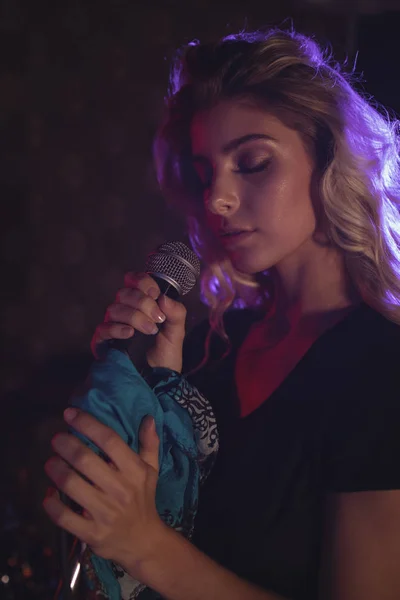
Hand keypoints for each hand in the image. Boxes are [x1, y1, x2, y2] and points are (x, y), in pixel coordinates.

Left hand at [43, 408, 168, 574]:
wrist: (144, 542)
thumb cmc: (144, 499)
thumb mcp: (151, 470)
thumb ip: (149, 444)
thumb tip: (148, 417)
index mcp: (134, 470)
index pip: (109, 440)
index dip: (87, 424)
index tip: (69, 414)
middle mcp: (120, 489)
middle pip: (85, 460)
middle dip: (66, 445)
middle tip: (56, 439)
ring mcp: (105, 512)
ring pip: (72, 485)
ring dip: (56, 471)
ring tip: (50, 462)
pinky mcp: (92, 533)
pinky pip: (65, 517)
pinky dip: (52, 505)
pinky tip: (47, 495)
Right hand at [92, 272, 186, 371]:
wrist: (159, 379)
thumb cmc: (166, 353)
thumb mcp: (177, 331)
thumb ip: (176, 312)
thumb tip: (163, 298)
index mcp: (141, 303)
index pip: (134, 280)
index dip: (143, 282)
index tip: (155, 293)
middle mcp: (124, 310)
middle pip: (124, 293)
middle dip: (143, 303)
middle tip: (158, 318)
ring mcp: (112, 325)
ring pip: (114, 309)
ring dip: (135, 317)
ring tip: (150, 330)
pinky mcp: (103, 341)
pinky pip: (104, 328)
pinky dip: (118, 328)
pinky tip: (130, 334)